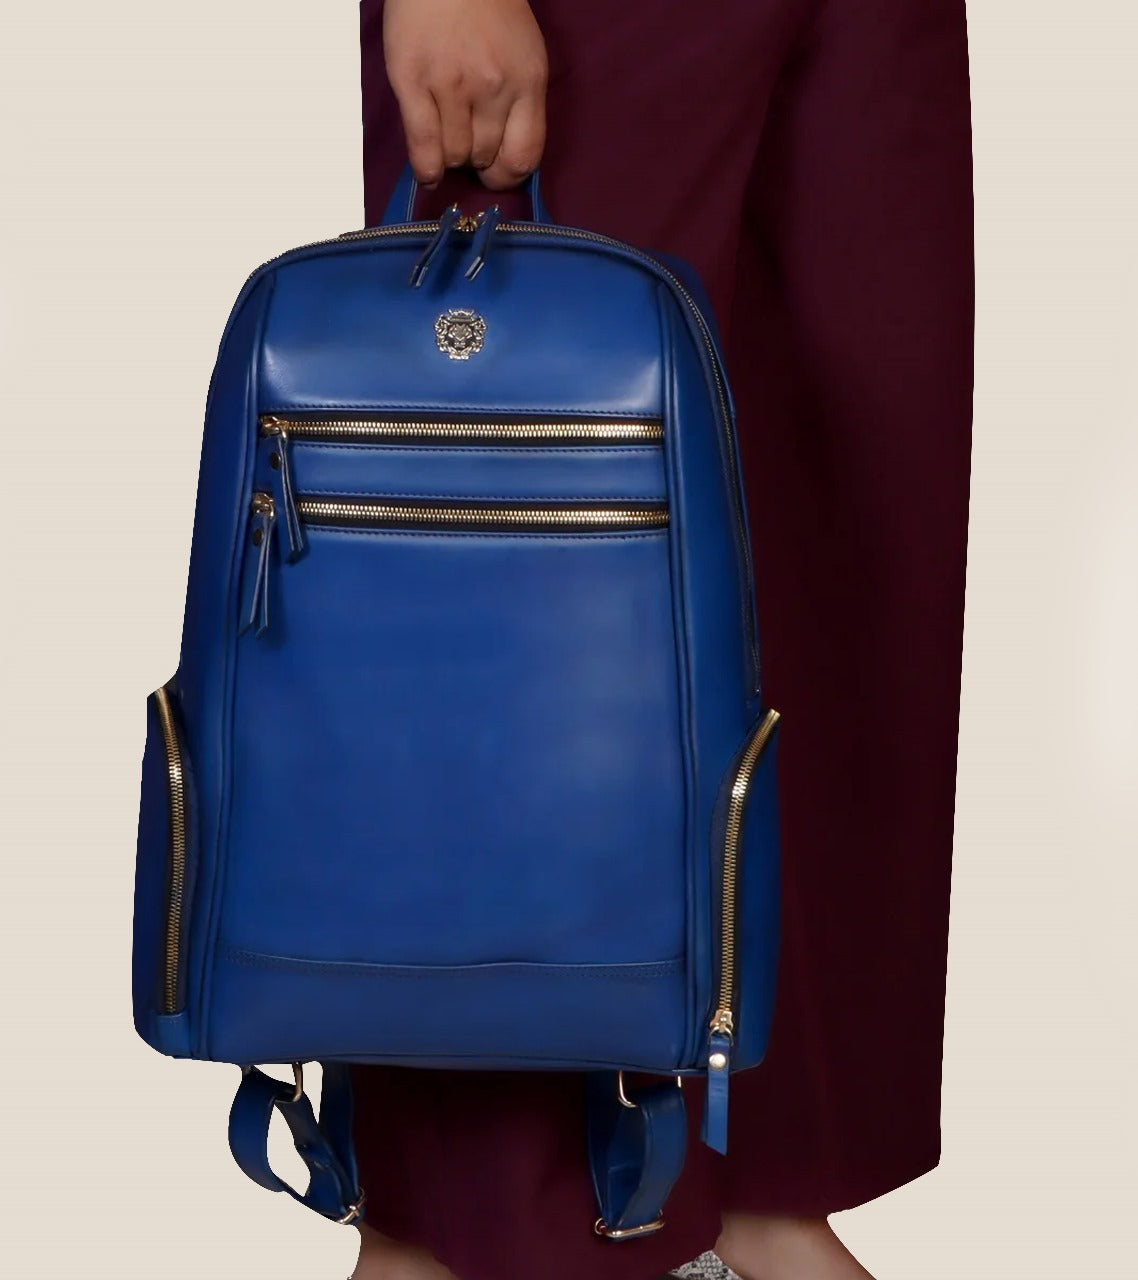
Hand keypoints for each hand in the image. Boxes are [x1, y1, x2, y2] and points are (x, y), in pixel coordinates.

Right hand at [383, 0, 547, 190]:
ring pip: (454, 155)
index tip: (496, 174)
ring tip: (446, 139)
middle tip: (466, 145)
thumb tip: (504, 157)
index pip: (523, 156)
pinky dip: (426, 167)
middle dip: (476, 161)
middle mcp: (492, 86)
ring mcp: (451, 84)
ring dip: (450, 158)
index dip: (508, 176)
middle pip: (484, 157)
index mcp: (527, 80)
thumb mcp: (523, 53)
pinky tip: (428, 172)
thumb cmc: (487, 10)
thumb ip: (520, 102)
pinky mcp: (412, 81)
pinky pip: (423, 145)